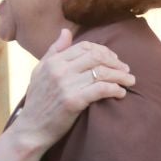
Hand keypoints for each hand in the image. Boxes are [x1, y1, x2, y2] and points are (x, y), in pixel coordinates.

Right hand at [0, 30, 133, 160]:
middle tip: (126, 71)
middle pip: (97, 57)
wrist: (31, 129)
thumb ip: (54, 51)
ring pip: (102, 72)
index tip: (114, 60)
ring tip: (130, 81)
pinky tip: (121, 93)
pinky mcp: (73, 101)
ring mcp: (66, 85)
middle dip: (116, 62)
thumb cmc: (38, 101)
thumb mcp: (40, 71)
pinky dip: (115, 89)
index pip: (85, 47)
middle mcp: (59, 70)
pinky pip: (101, 89)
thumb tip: (65, 32)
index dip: (104, 51)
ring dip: (120, 76)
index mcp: (53, 61)